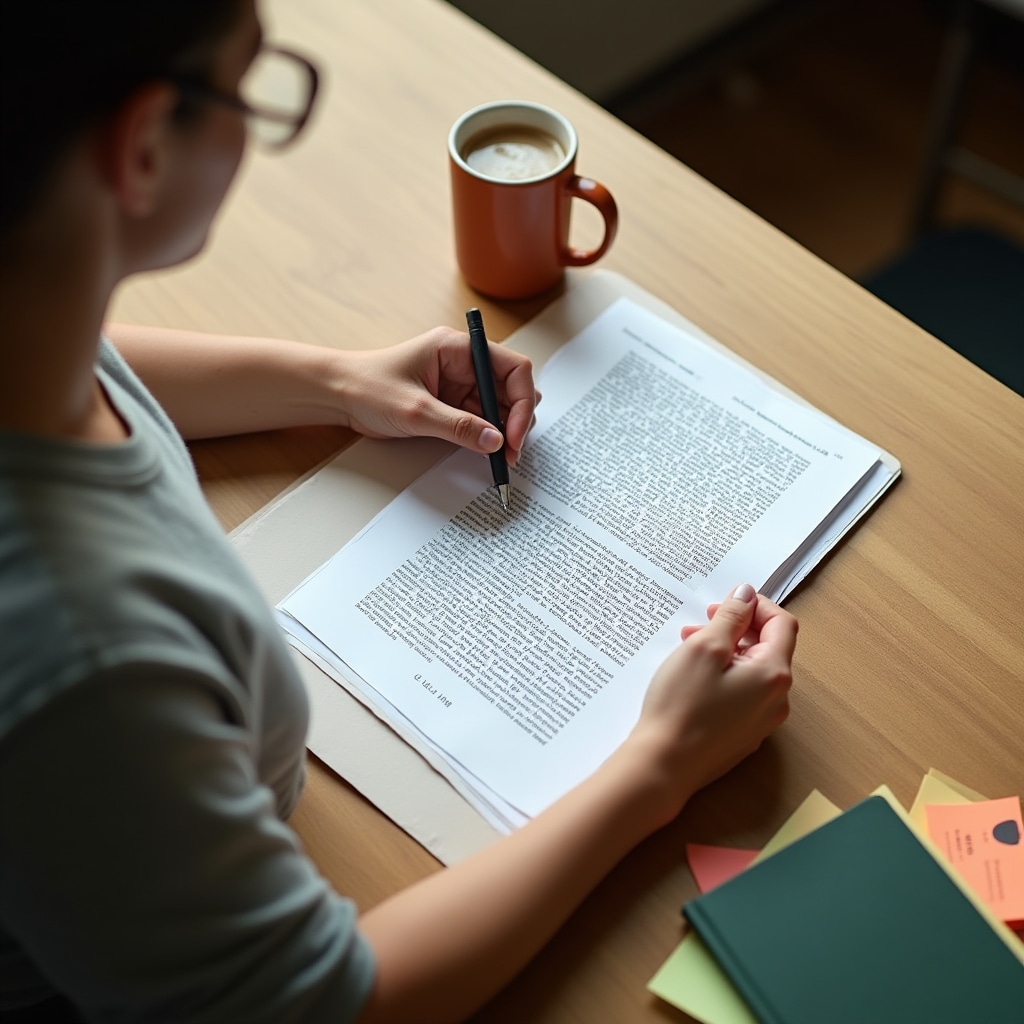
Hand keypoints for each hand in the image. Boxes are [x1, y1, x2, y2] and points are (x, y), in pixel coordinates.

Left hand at [332, 326, 538, 463]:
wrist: (337, 395)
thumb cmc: (367, 386)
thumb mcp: (415, 410)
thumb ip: (458, 427)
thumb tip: (496, 442)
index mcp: (458, 348)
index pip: (512, 367)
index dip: (521, 401)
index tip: (515, 434)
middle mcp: (464, 363)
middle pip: (511, 388)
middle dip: (516, 420)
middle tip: (511, 452)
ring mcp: (460, 383)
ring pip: (500, 407)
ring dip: (504, 432)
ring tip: (501, 458)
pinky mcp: (452, 404)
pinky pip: (481, 420)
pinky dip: (488, 437)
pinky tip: (488, 453)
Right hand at [624, 583, 796, 824]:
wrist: (665, 765)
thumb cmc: (682, 706)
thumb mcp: (705, 647)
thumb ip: (731, 616)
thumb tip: (747, 594)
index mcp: (773, 674)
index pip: (782, 624)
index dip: (756, 606)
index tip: (727, 601)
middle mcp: (776, 699)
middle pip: (767, 648)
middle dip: (735, 629)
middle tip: (700, 623)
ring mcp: (761, 721)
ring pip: (752, 672)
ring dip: (725, 652)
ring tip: (688, 648)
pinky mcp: (742, 735)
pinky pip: (741, 695)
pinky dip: (722, 677)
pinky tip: (693, 679)